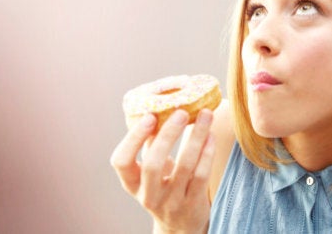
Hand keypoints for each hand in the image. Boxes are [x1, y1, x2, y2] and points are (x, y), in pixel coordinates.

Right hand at [110, 109, 214, 233]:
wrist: (181, 225)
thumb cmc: (164, 187)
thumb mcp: (151, 171)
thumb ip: (151, 145)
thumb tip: (158, 108)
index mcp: (132, 183)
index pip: (121, 161)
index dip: (134, 138)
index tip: (150, 116)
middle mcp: (148, 195)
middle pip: (153, 164)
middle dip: (168, 135)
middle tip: (182, 112)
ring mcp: (171, 202)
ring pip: (184, 166)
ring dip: (196, 137)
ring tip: (205, 115)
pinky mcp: (192, 204)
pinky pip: (201, 175)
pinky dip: (207, 153)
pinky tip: (211, 136)